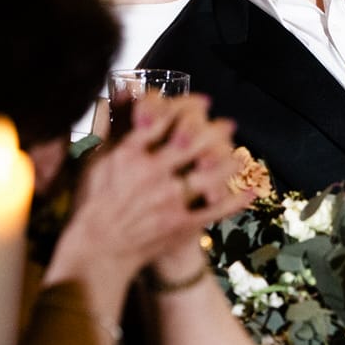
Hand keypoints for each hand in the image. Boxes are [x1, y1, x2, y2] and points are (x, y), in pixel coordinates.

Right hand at [53, 92, 245, 283]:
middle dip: (215, 130)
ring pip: (210, 174)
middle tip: (228, 124)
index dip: (186, 107)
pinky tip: (253, 190)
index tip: (202, 102)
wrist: (97, 251)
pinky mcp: (179, 224)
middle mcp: (150, 173)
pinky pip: (215, 209)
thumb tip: (121, 93)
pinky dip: (237, 200)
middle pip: (192, 141)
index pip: (162, 119)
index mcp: (127, 153)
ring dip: (230, 162)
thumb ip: (110, 126)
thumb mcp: (94, 160)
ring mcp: (167, 200)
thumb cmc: (92, 203)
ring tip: (241, 155)